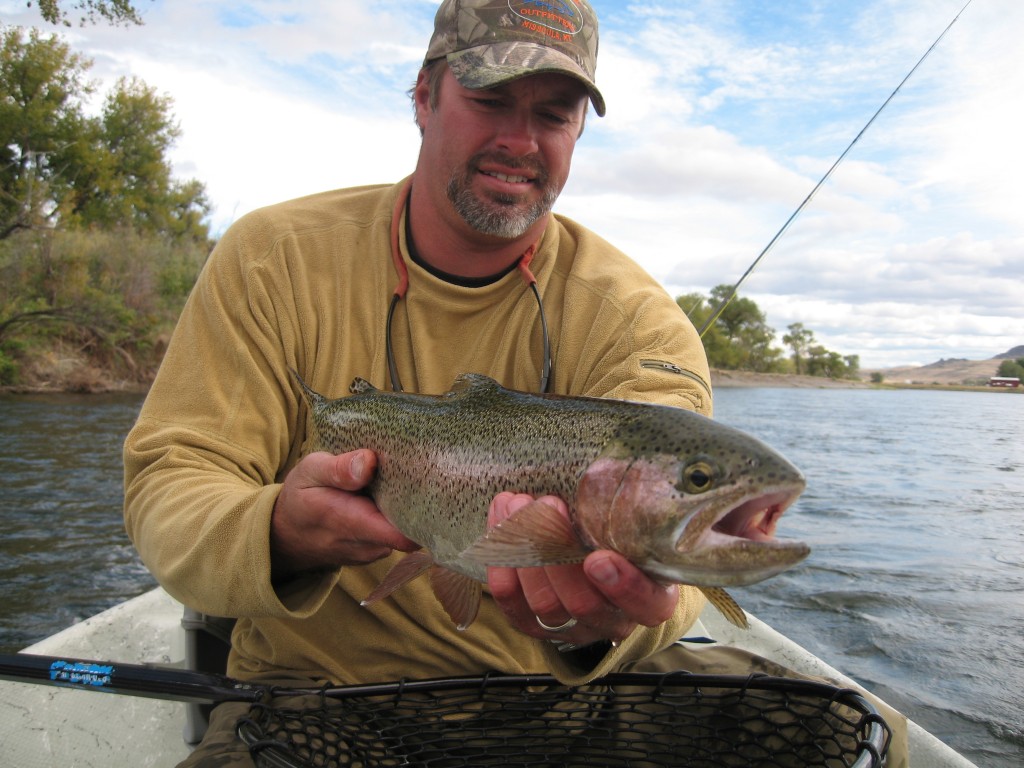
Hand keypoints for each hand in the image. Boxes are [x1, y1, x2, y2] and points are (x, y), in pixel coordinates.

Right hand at [270, 449, 418, 578]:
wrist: (285, 535)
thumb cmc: (301, 498)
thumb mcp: (310, 472)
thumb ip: (338, 468)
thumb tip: (369, 461)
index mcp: (350, 522)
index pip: (403, 533)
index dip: (423, 513)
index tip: (430, 486)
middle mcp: (367, 545)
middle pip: (412, 530)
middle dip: (419, 504)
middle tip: (419, 473)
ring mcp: (373, 553)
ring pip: (406, 531)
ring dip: (408, 509)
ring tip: (402, 482)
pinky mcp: (376, 553)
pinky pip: (397, 535)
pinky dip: (397, 517)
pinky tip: (391, 498)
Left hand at [485, 492, 677, 647]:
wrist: (601, 557)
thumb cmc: (625, 536)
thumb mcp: (637, 525)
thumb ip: (629, 509)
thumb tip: (604, 470)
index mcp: (651, 601)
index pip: (646, 604)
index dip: (624, 586)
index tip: (599, 557)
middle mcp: (612, 620)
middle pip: (582, 603)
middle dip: (559, 553)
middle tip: (550, 505)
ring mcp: (570, 627)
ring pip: (544, 603)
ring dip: (526, 550)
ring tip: (520, 504)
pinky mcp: (534, 623)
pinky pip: (513, 603)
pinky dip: (503, 563)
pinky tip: (501, 523)